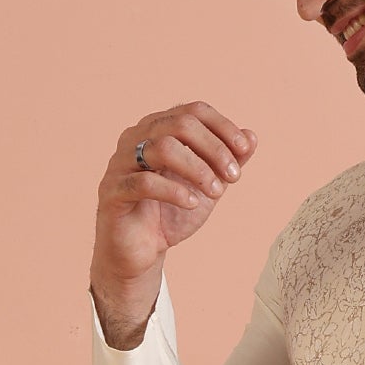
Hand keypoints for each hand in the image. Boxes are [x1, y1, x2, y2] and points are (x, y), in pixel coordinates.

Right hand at [89, 101, 255, 341]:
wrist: (141, 252)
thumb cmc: (171, 214)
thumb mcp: (208, 187)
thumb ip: (227, 162)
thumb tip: (252, 136)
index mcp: (158, 130)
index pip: (193, 111)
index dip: (223, 127)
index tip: (244, 150)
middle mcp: (136, 138)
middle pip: (180, 124)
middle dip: (214, 149)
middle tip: (234, 176)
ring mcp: (120, 163)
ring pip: (162, 148)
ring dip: (198, 170)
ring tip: (216, 193)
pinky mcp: (112, 191)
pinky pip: (144, 183)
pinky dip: (174, 192)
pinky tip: (191, 204)